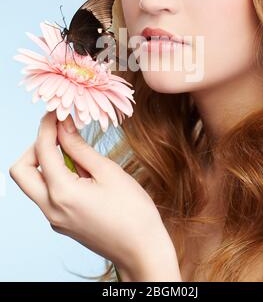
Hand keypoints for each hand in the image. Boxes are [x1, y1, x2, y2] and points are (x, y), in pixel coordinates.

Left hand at [9, 111, 175, 276]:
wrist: (141, 250)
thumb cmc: (133, 211)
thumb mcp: (108, 172)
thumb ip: (80, 148)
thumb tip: (64, 126)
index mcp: (62, 193)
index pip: (42, 150)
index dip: (48, 126)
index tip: (57, 112)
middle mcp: (50, 208)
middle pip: (21, 170)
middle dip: (35, 147)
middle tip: (58, 136)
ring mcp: (54, 218)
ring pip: (32, 183)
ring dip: (45, 162)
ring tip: (74, 152)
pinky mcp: (61, 222)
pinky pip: (46, 194)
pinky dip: (55, 176)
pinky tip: (80, 171)